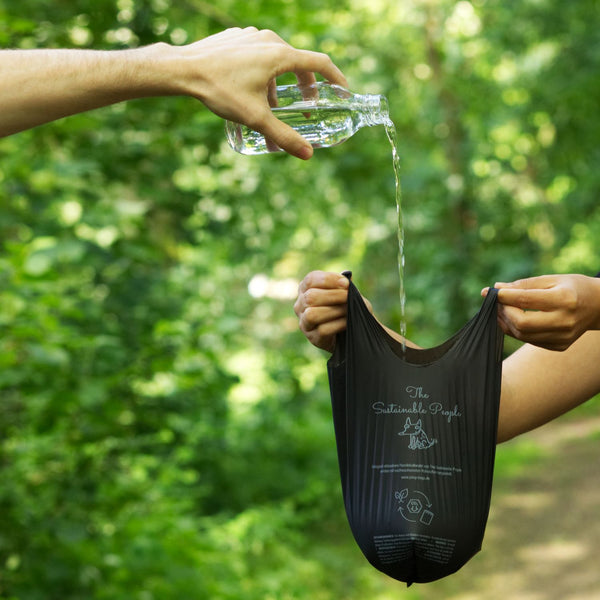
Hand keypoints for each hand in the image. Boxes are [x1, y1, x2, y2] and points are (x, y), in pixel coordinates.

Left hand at [177, 27, 347, 158]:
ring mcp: (251, 35)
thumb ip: (284, 136)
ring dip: (280, 85)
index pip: (320, 64)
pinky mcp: (236, 38)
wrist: (183, 70)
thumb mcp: (256, 118)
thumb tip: (307, 154)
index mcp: (280, 54)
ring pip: (276, 61)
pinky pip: (259, 56)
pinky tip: (251, 92)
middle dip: (305, 88)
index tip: (344, 92)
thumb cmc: (221, 90)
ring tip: (272, 108)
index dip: (336, 79)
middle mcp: (269, 39)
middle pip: (299, 63)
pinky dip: (263, 74)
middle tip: (306, 107)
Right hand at [294, 271, 351, 351]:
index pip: (310, 279)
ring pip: (311, 314)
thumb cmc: (346, 307)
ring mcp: (304, 323)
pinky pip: (323, 329)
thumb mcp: (346, 293)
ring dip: (334, 310)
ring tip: (348, 310)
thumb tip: (346, 277)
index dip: (329, 280)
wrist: (351, 330)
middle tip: (349, 297)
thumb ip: (345, 285)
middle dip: (333, 295)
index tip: (346, 284)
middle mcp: (300, 305)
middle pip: (310, 297)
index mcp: (306, 289)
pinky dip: (338, 324)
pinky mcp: (313, 338)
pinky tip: (348, 322)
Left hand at [482, 274, 599, 350]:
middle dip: (504, 312)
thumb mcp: (551, 279)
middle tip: (497, 303)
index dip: (504, 297)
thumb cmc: (573, 288)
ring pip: (522, 335)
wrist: (599, 306)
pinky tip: (514, 319)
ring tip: (502, 310)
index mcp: (564, 300)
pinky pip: (530, 340)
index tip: (491, 292)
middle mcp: (564, 321)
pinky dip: (517, 330)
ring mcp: (563, 337)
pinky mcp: (560, 346)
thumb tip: (496, 288)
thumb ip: (523, 285)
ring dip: (506, 322)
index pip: (526, 300)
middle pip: (522, 323)